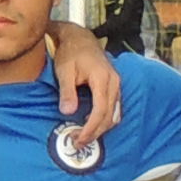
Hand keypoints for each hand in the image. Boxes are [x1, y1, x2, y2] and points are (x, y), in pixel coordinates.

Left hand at [45, 21, 124, 136]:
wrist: (80, 39)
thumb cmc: (71, 52)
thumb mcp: (64, 70)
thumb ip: (67, 91)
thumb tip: (67, 112)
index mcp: (102, 78)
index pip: (101, 110)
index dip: (90, 128)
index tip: (78, 138)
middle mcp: (114, 82)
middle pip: (109, 116)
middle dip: (94, 132)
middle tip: (77, 142)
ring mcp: (116, 85)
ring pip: (114, 115)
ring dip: (100, 129)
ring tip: (82, 136)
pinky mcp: (114, 87)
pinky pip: (114, 110)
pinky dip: (104, 121)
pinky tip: (90, 125)